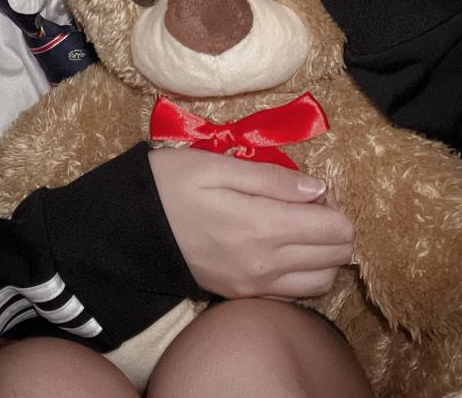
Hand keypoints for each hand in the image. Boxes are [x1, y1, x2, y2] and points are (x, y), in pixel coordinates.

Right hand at [148, 147, 353, 298]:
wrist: (127, 227)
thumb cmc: (169, 184)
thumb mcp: (216, 166)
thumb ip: (272, 178)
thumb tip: (319, 188)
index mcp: (261, 226)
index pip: (333, 230)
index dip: (333, 207)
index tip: (311, 191)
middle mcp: (264, 264)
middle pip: (334, 257)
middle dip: (333, 229)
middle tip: (307, 205)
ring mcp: (253, 286)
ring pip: (320, 282)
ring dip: (322, 255)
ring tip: (299, 227)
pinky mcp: (241, 295)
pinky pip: (293, 295)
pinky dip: (303, 274)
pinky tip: (283, 250)